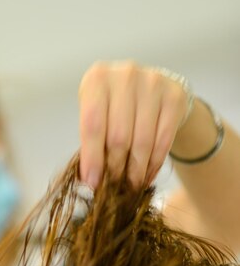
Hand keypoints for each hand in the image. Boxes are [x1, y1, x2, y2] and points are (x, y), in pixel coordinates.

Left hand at [78, 61, 191, 187]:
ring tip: (130, 187)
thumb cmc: (114, 107)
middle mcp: (125, 75)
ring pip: (142, 142)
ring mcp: (153, 83)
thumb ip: (91, 142)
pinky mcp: (174, 96)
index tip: (92, 184)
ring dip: (135, 171)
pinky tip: (146, 176)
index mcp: (97, 79)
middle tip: (114, 189)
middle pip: (119, 137)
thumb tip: (90, 182)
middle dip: (115, 169)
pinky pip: (163, 141)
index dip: (92, 159)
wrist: (152, 87)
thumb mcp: (98, 115)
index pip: (93, 125)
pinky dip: (154, 165)